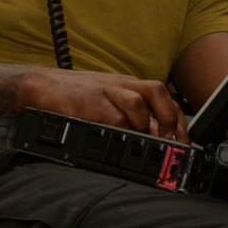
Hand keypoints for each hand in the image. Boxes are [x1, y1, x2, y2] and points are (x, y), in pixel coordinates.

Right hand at [22, 69, 189, 142]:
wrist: (43, 86)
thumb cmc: (78, 96)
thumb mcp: (109, 102)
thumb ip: (133, 118)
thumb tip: (157, 140)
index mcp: (129, 85)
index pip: (164, 96)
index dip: (177, 118)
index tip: (184, 140)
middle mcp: (121, 85)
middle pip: (157, 91)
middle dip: (168, 118)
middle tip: (170, 141)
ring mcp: (105, 92)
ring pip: (136, 103)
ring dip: (143, 125)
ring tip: (142, 141)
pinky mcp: (89, 103)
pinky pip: (111, 116)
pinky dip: (120, 130)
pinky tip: (119, 140)